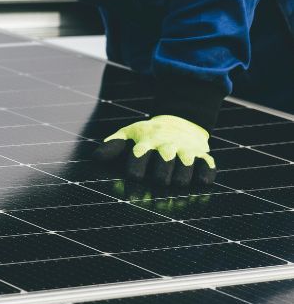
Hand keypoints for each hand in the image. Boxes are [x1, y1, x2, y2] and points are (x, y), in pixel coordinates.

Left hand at [93, 115, 215, 186]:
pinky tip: (201, 181)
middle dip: (161, 174)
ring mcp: (186, 150)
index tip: (135, 177)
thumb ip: (112, 147)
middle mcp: (167, 145)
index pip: (140, 154)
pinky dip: (205, 174)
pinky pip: (207, 166)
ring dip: (181, 177)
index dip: (137, 167)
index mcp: (146, 142)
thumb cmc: (147, 135)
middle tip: (158, 181)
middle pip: (164, 164)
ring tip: (176, 182)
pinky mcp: (203, 155)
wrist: (180, 121)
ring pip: (185, 168)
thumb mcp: (129, 135)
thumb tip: (95, 158)